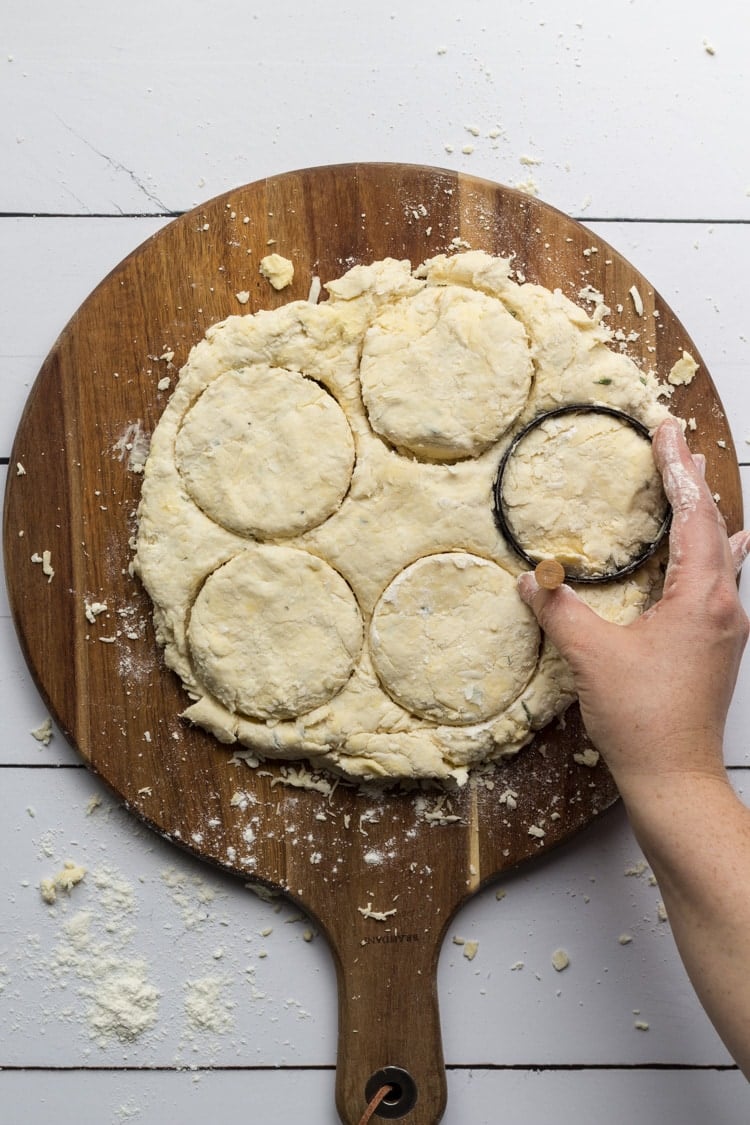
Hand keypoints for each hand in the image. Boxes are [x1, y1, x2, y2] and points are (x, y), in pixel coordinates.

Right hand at [517, 415, 749, 802]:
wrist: (674, 777)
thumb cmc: (642, 719)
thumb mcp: (591, 657)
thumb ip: (560, 610)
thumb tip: (532, 579)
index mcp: (701, 598)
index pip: (693, 516)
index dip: (676, 470)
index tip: (665, 432)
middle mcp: (724, 606)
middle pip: (714, 526)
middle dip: (693, 481)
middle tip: (675, 443)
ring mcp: (726, 627)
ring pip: (721, 553)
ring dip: (704, 513)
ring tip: (694, 480)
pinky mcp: (716, 646)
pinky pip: (721, 580)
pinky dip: (713, 550)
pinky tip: (726, 548)